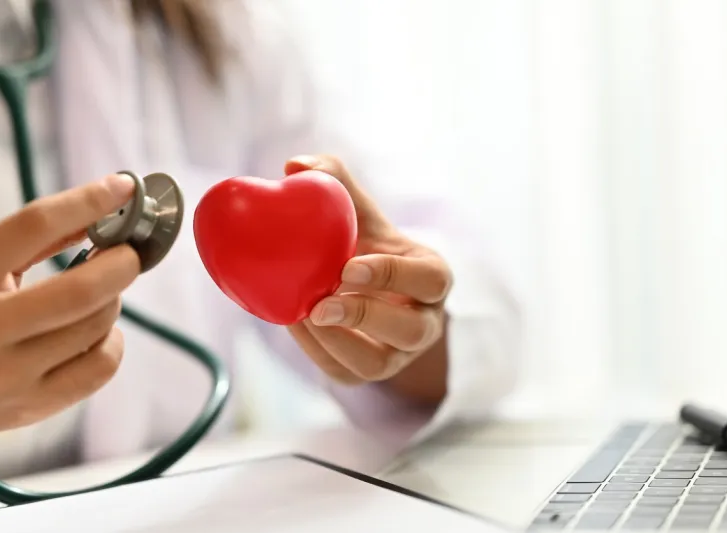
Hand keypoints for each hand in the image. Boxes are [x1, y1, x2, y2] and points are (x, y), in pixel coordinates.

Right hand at [0, 174, 140, 440]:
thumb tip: (96, 215)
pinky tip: (96, 333)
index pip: (35, 225)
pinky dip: (111, 342)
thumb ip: (30, 241)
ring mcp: (6, 374)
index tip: (122, 188)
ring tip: (101, 293)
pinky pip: (101, 368)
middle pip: (82, 290)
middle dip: (122, 264)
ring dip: (113, 300)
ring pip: (97, 326)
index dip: (88, 201)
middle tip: (127, 254)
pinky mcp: (29, 407)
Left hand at [284, 155, 452, 402]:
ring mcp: (399, 354)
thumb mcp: (362, 214)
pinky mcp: (367, 372)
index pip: (430, 280)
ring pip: (377, 363)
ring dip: (336, 341)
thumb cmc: (367, 245)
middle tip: (321, 303)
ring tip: (302, 314)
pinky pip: (345, 372)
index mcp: (433, 277)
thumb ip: (336, 182)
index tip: (349, 266)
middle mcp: (424, 321)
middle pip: (410, 330)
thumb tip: (296, 165)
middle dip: (365, 317)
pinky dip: (316, 351)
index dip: (392, 276)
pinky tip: (293, 323)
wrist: (363, 288)